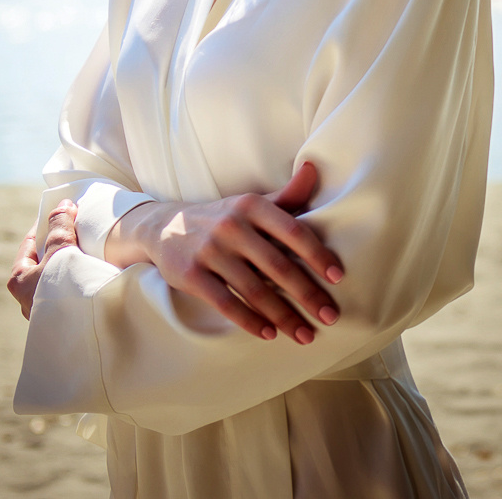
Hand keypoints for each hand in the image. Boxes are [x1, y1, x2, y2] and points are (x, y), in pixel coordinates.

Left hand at [6, 200, 78, 319]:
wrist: (84, 328)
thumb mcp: (61, 250)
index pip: (29, 244)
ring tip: (89, 249)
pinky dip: (77, 279)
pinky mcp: (64, 320)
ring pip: (56, 278)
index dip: (45, 225)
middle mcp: (29, 298)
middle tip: (78, 228)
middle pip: (43, 261)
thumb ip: (60, 226)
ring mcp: (46, 310)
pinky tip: (93, 273)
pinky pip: (68, 291)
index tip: (61, 212)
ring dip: (70, 264)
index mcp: (19, 280)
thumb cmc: (65, 289)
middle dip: (60, 244)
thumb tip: (62, 206)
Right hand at [105, 161, 343, 344]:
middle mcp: (232, 226)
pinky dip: (250, 321)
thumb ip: (286, 195)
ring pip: (254, 290)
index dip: (317, 254)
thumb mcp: (251, 203)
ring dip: (283, 316)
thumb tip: (315, 168)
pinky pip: (226, 303)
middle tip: (330, 316)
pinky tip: (269, 334)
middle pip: (278, 266)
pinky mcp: (191, 275)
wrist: (162, 226)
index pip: (293, 231)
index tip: (338, 277)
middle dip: (307, 294)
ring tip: (304, 334)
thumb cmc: (223, 217)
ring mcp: (210, 251)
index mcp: (252, 206)